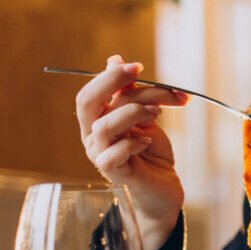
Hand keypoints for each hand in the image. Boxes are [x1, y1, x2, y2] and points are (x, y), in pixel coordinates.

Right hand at [76, 56, 189, 249]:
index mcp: (97, 119)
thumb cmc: (152, 154)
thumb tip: (114, 59)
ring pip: (104, 125)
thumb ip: (130, 93)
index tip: (139, 66)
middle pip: (87, 102)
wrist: (163, 190)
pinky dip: (132, 143)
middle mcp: (93, 136)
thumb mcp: (145, 117)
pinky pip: (112, 155)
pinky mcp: (113, 174)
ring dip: (133, 111)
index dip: (110, 75)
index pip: (92, 91)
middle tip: (140, 73)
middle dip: (112, 82)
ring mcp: (100, 155)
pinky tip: (148, 142)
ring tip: (157, 113)